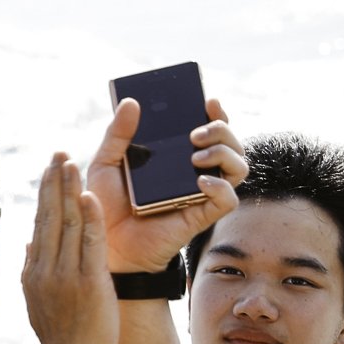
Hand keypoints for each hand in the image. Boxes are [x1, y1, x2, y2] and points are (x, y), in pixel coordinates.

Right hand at [21, 153, 117, 343]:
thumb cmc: (61, 339)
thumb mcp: (37, 302)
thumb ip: (32, 271)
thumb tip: (25, 245)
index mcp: (33, 273)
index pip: (39, 225)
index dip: (44, 195)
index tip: (49, 171)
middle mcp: (45, 270)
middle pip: (49, 217)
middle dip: (53, 182)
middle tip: (58, 154)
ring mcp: (65, 276)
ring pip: (66, 224)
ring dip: (69, 190)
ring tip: (71, 163)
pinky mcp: (88, 283)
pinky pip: (88, 244)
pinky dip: (89, 218)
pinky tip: (89, 196)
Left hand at [86, 97, 246, 272]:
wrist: (105, 243)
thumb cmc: (106, 203)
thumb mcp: (106, 163)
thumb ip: (117, 134)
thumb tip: (131, 102)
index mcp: (176, 154)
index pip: (208, 128)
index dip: (216, 112)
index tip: (207, 101)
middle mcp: (195, 170)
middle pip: (230, 142)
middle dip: (221, 129)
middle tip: (196, 132)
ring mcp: (202, 192)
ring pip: (238, 166)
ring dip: (225, 153)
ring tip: (197, 155)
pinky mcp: (203, 215)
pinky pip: (229, 199)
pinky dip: (221, 186)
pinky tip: (200, 181)